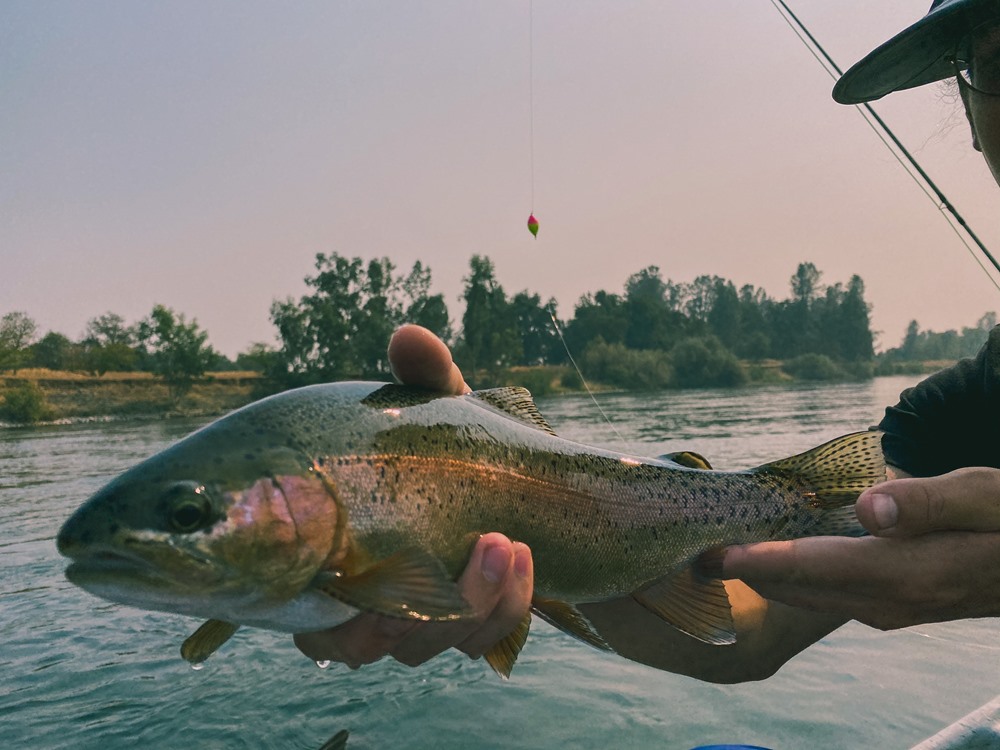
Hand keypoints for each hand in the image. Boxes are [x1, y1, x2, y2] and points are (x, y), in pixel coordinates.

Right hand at [293, 325, 534, 669]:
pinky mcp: (469, 633)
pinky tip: (525, 564)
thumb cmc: (472, 454)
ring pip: (414, 649)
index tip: (347, 562)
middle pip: (348, 643)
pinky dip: (500, 613)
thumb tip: (408, 335)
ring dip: (465, 605)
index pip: (294, 593)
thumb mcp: (452, 415)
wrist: (548, 500)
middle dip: (397, 614)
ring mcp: (417, 622)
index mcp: (338, 546)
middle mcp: (364, 599)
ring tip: (507, 545)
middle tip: (462, 548)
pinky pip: (473, 647)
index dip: (304, 594)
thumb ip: (427, 382)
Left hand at [720, 467, 999, 629]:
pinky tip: (779, 562)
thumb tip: (868, 506)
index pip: (816, 567)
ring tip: (723, 556)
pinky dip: (795, 583)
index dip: (760, 562)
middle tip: (699, 552)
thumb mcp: (983, 497)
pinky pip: (830, 598)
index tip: (714, 555)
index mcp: (909, 572)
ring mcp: (894, 610)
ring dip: (767, 581)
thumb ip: (926, 503)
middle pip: (802, 590)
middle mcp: (893, 600)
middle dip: (749, 574)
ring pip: (812, 599)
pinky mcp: (897, 606)